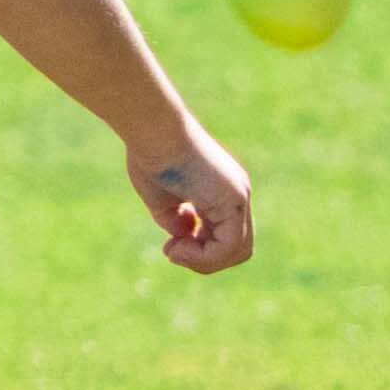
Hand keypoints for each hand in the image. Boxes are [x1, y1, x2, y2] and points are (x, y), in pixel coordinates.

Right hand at [129, 128, 253, 273]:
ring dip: (203, 261)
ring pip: (236, 251)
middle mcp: (237, 193)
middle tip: (172, 251)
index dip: (199, 250)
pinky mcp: (234, 200)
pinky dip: (203, 256)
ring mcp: (239, 196)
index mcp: (222, 190)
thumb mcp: (161, 197)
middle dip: (203, 260)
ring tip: (173, 251)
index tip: (170, 245)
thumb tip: (184, 237)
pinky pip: (229, 246)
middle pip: (237, 247)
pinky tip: (177, 247)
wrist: (153, 128)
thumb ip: (176, 219)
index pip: (224, 235)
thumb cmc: (150, 154)